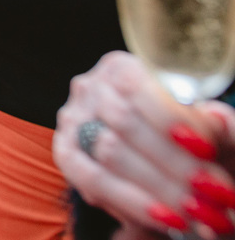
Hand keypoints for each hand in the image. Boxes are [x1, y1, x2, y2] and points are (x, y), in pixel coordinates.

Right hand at [54, 51, 234, 235]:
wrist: (162, 160)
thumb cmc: (186, 138)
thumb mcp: (207, 124)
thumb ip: (217, 122)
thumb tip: (218, 121)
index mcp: (121, 68)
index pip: (138, 85)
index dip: (170, 117)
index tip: (207, 149)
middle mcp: (90, 88)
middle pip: (124, 122)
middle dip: (175, 163)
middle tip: (215, 192)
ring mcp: (72, 121)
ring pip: (109, 152)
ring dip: (160, 187)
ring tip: (200, 211)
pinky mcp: (66, 156)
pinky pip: (92, 181)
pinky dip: (132, 201)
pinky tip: (164, 217)